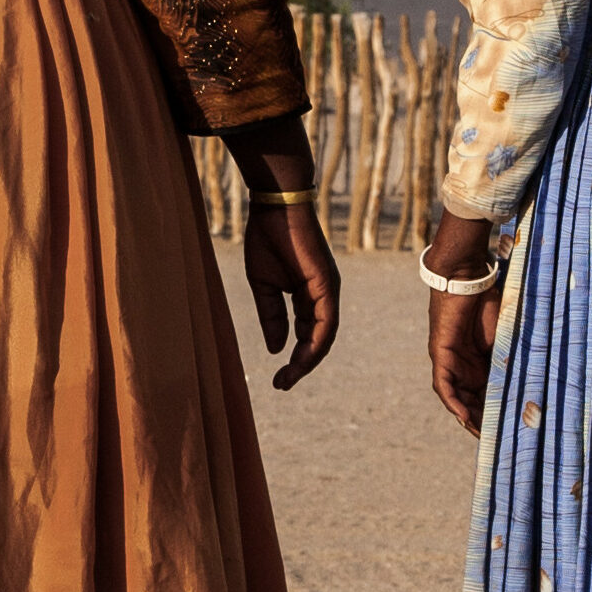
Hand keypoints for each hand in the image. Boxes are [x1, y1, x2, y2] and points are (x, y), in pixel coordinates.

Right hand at [240, 203, 340, 388]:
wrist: (274, 207)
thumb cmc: (268, 239)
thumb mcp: (263, 286)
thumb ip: (271, 316)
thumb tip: (275, 347)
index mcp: (307, 295)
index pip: (306, 334)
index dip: (294, 357)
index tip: (278, 378)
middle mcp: (322, 295)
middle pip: (318, 340)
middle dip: (301, 365)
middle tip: (283, 384)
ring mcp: (327, 290)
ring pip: (324, 335)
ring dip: (308, 359)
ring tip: (290, 377)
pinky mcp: (326, 283)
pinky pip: (325, 320)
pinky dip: (315, 341)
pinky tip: (301, 356)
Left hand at [429, 287, 499, 434]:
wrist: (468, 279)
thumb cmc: (491, 303)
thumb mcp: (507, 340)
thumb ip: (513, 361)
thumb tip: (536, 384)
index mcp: (482, 365)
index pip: (489, 397)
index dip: (498, 415)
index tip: (513, 432)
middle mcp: (465, 368)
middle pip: (473, 403)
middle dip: (484, 423)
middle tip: (500, 443)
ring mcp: (451, 363)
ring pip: (458, 399)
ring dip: (469, 418)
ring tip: (482, 436)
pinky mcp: (441, 355)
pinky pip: (443, 386)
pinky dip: (453, 402)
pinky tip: (463, 416)